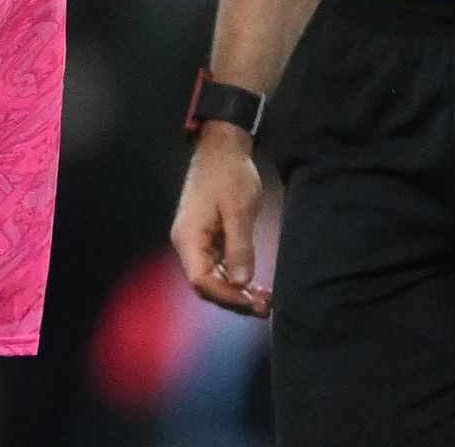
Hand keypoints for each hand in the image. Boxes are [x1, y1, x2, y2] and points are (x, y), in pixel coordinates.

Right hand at [171, 123, 271, 316]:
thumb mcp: (238, 210)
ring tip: (266, 300)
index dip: (226, 297)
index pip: (201, 280)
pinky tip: (255, 285)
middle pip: (206, 285)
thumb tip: (241, 283)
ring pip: (212, 278)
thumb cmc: (229, 174)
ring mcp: (196, 242)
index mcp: (189, 237)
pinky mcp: (207, 238)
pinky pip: (217, 267)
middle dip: (234, 299)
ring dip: (237, 292)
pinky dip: (235, 279)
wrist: (222, 148)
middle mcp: (187, 244)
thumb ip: (239, 247)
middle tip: (267, 307)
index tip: (254, 302)